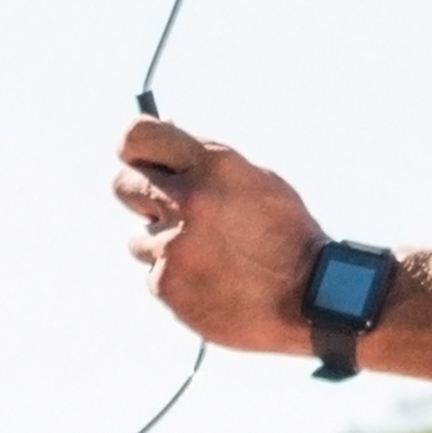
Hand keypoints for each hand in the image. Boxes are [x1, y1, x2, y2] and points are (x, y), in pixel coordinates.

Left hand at [114, 112, 326, 352]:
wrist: (309, 297)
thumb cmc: (286, 234)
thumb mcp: (254, 180)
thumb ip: (204, 163)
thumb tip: (162, 139)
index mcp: (212, 164)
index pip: (135, 136)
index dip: (131, 147)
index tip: (137, 158)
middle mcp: (187, 199)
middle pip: (122, 184)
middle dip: (141, 196)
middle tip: (169, 210)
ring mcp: (173, 244)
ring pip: (139, 238)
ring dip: (165, 245)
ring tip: (210, 257)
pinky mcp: (166, 283)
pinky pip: (155, 273)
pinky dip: (177, 278)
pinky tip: (212, 281)